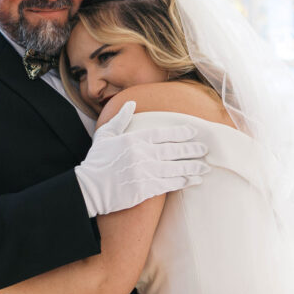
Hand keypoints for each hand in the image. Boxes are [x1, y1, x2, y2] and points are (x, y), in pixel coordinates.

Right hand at [74, 101, 208, 216]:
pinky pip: (169, 184)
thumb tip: (131, 103)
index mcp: (133, 139)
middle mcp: (141, 154)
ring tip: (204, 167)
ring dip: (192, 167)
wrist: (88, 189)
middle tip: (205, 149)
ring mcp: (144, 172)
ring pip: (175, 168)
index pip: (162, 133)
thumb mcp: (105, 135)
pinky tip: (192, 180)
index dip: (180, 132)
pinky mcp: (145, 190)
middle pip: (173, 150)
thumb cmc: (96, 161)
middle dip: (191, 149)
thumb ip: (120, 119)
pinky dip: (183, 182)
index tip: (193, 132)